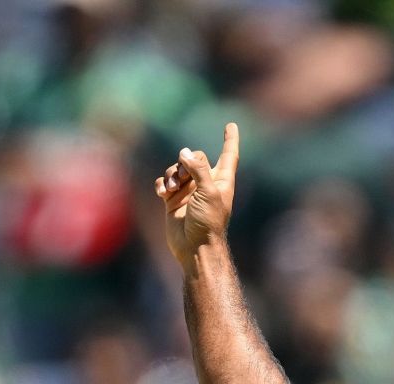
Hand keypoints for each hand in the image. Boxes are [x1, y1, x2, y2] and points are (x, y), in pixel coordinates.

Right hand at [156, 123, 240, 265]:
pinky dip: (162, 185)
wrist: (194, 247)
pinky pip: (164, 182)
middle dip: (185, 162)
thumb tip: (185, 152)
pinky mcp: (173, 200)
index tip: (231, 125)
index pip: (228, 155)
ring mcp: (189, 191)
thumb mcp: (208, 191)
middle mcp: (205, 183)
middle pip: (194, 157)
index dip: (230, 140)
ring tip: (171, 190)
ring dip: (172, 175)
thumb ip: (199, 168)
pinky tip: (162, 194)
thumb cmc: (208, 222)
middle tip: (183, 177)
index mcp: (222, 180)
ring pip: (176, 168)